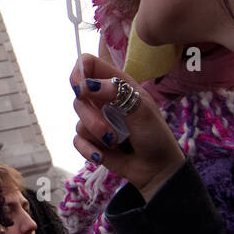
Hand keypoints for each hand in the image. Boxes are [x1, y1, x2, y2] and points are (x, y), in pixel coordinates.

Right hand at [71, 53, 184, 200]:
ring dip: (96, 135)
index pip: (90, 64)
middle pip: (79, 97)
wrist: (156, 168)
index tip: (80, 87)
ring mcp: (96, 120)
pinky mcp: (91, 140)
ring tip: (115, 142)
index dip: (80, 70)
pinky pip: (77, 141)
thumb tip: (87, 85)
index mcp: (117, 85)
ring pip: (78, 121)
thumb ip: (116, 93)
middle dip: (91, 116)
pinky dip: (89, 150)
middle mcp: (103, 100)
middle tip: (108, 130)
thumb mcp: (142, 110)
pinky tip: (103, 155)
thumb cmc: (155, 134)